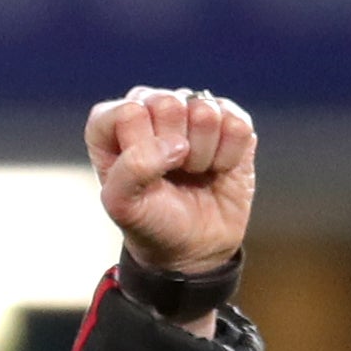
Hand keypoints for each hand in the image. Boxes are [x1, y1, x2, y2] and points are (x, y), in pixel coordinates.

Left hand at [87, 86, 256, 278]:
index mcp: (114, 121)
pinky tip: (217, 168)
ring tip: (193, 172)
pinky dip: (229, 157)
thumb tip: (178, 144)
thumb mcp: (123, 205)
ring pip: (206, 112)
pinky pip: (237, 125)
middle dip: (174, 150)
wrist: (193, 246)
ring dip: (202, 155)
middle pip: (169, 104)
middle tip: (172, 174)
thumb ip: (131, 169)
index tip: (144, 176)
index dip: (141, 147)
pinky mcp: (230, 120)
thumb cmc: (151, 221)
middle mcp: (152, 107)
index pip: (130, 112)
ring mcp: (193, 110)